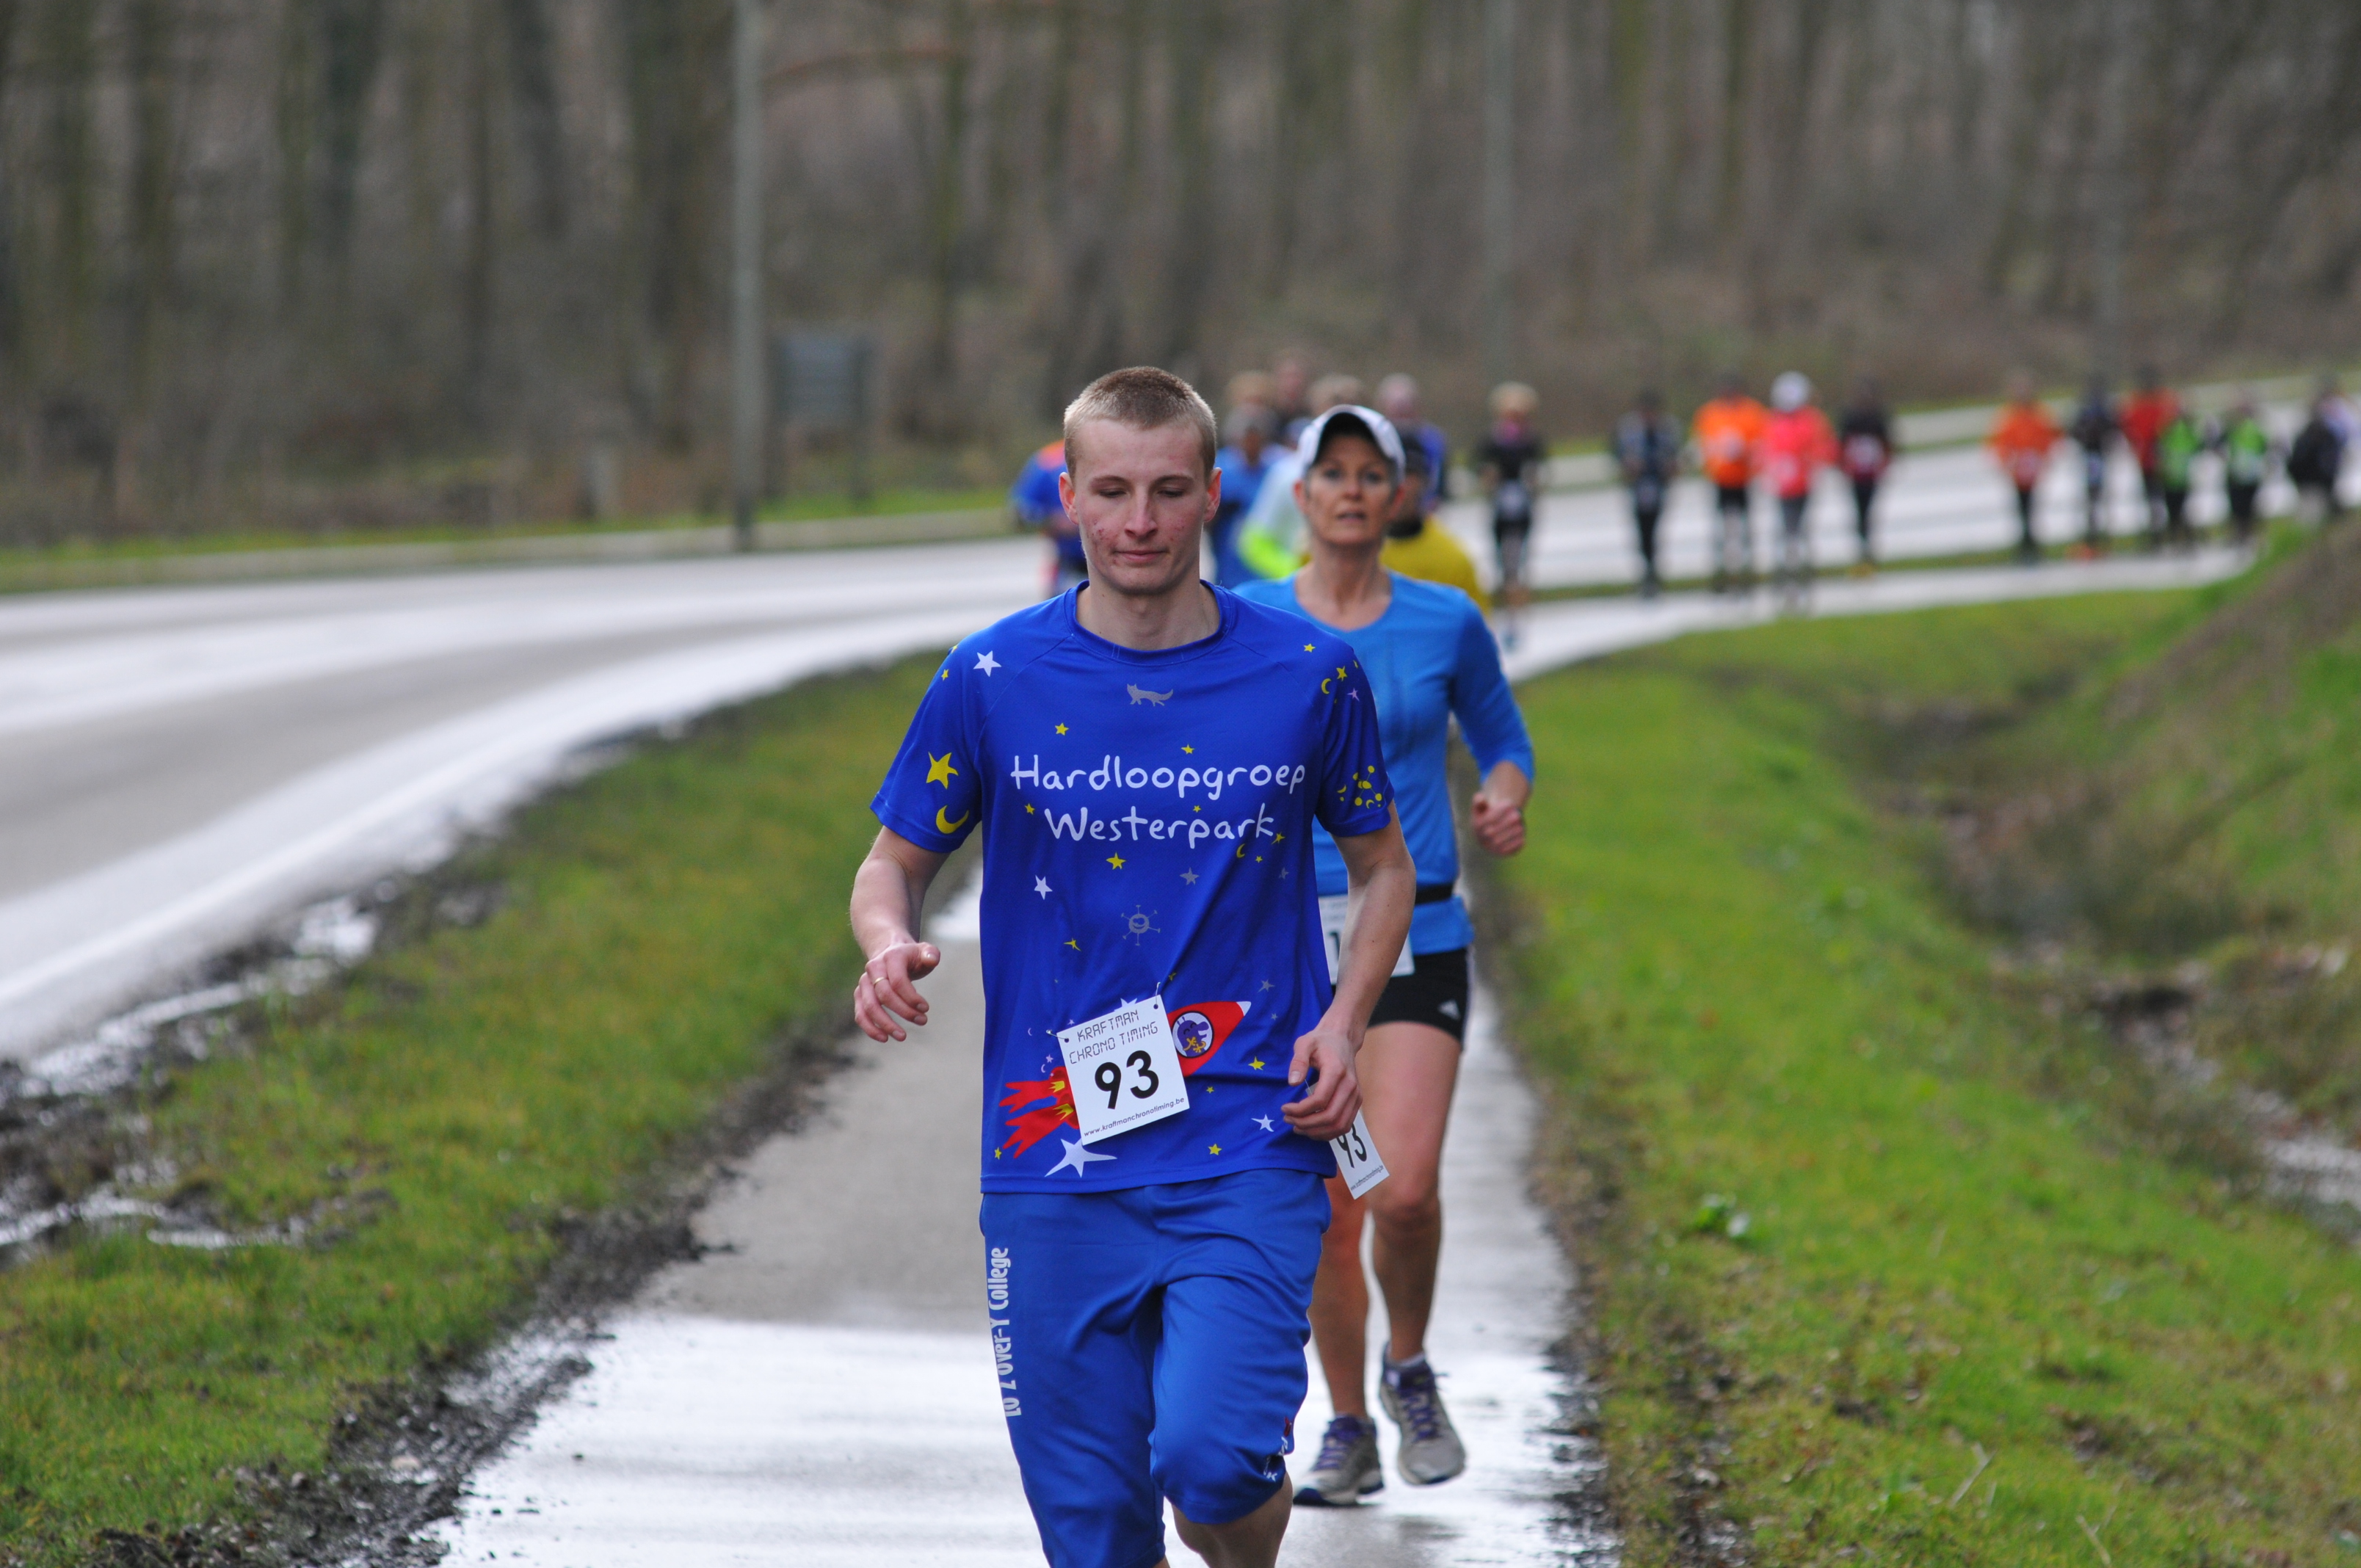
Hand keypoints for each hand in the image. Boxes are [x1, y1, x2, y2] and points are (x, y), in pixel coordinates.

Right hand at [854, 938, 940, 1041]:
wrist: (890, 952)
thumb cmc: (911, 957)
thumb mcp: (925, 951)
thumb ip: (931, 954)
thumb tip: (931, 960)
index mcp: (890, 957)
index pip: (898, 981)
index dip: (911, 997)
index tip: (926, 1008)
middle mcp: (873, 968)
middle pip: (884, 995)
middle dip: (904, 1011)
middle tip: (922, 1021)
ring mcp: (864, 982)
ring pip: (869, 1007)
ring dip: (885, 1024)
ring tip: (902, 1036)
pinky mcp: (860, 995)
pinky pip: (860, 1014)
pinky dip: (870, 1028)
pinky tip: (884, 1038)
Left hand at [1283, 1022, 1360, 1140]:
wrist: (1342, 1039)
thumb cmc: (1320, 1042)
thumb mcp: (1304, 1044)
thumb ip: (1298, 1061)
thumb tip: (1293, 1082)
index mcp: (1336, 1071)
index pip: (1320, 1100)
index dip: (1300, 1110)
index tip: (1284, 1108)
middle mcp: (1350, 1086)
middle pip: (1330, 1117)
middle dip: (1306, 1123)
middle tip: (1288, 1119)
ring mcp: (1356, 1095)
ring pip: (1340, 1126)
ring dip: (1317, 1132)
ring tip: (1297, 1127)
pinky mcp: (1357, 1102)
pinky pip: (1345, 1125)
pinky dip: (1328, 1132)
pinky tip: (1311, 1129)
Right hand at [1470, 790, 1524, 855]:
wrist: (1488, 836)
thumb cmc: (1486, 816)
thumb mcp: (1481, 808)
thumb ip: (1479, 801)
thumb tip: (1480, 798)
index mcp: (1477, 827)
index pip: (1489, 819)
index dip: (1500, 810)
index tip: (1509, 803)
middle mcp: (1483, 840)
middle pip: (1497, 830)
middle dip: (1509, 820)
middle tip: (1518, 814)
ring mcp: (1493, 848)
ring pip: (1505, 840)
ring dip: (1516, 830)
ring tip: (1520, 823)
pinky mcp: (1503, 854)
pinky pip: (1513, 848)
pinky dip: (1518, 840)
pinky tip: (1521, 833)